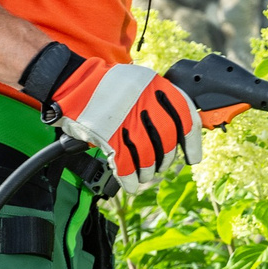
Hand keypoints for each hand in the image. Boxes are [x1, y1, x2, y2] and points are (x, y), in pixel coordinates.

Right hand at [21, 43, 201, 192]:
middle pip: (167, 141)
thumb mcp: (142, 83)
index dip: (193, 143)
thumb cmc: (108, 86)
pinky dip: (130, 178)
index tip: (193, 158)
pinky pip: (125, 163)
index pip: (186, 119)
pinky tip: (132, 185)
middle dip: (167, 159)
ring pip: (147, 155)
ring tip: (147, 174)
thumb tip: (181, 131)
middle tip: (163, 166)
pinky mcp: (107, 135)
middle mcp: (145, 102)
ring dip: (148, 171)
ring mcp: (126, 119)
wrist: (74, 83)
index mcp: (157, 87)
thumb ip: (161, 102)